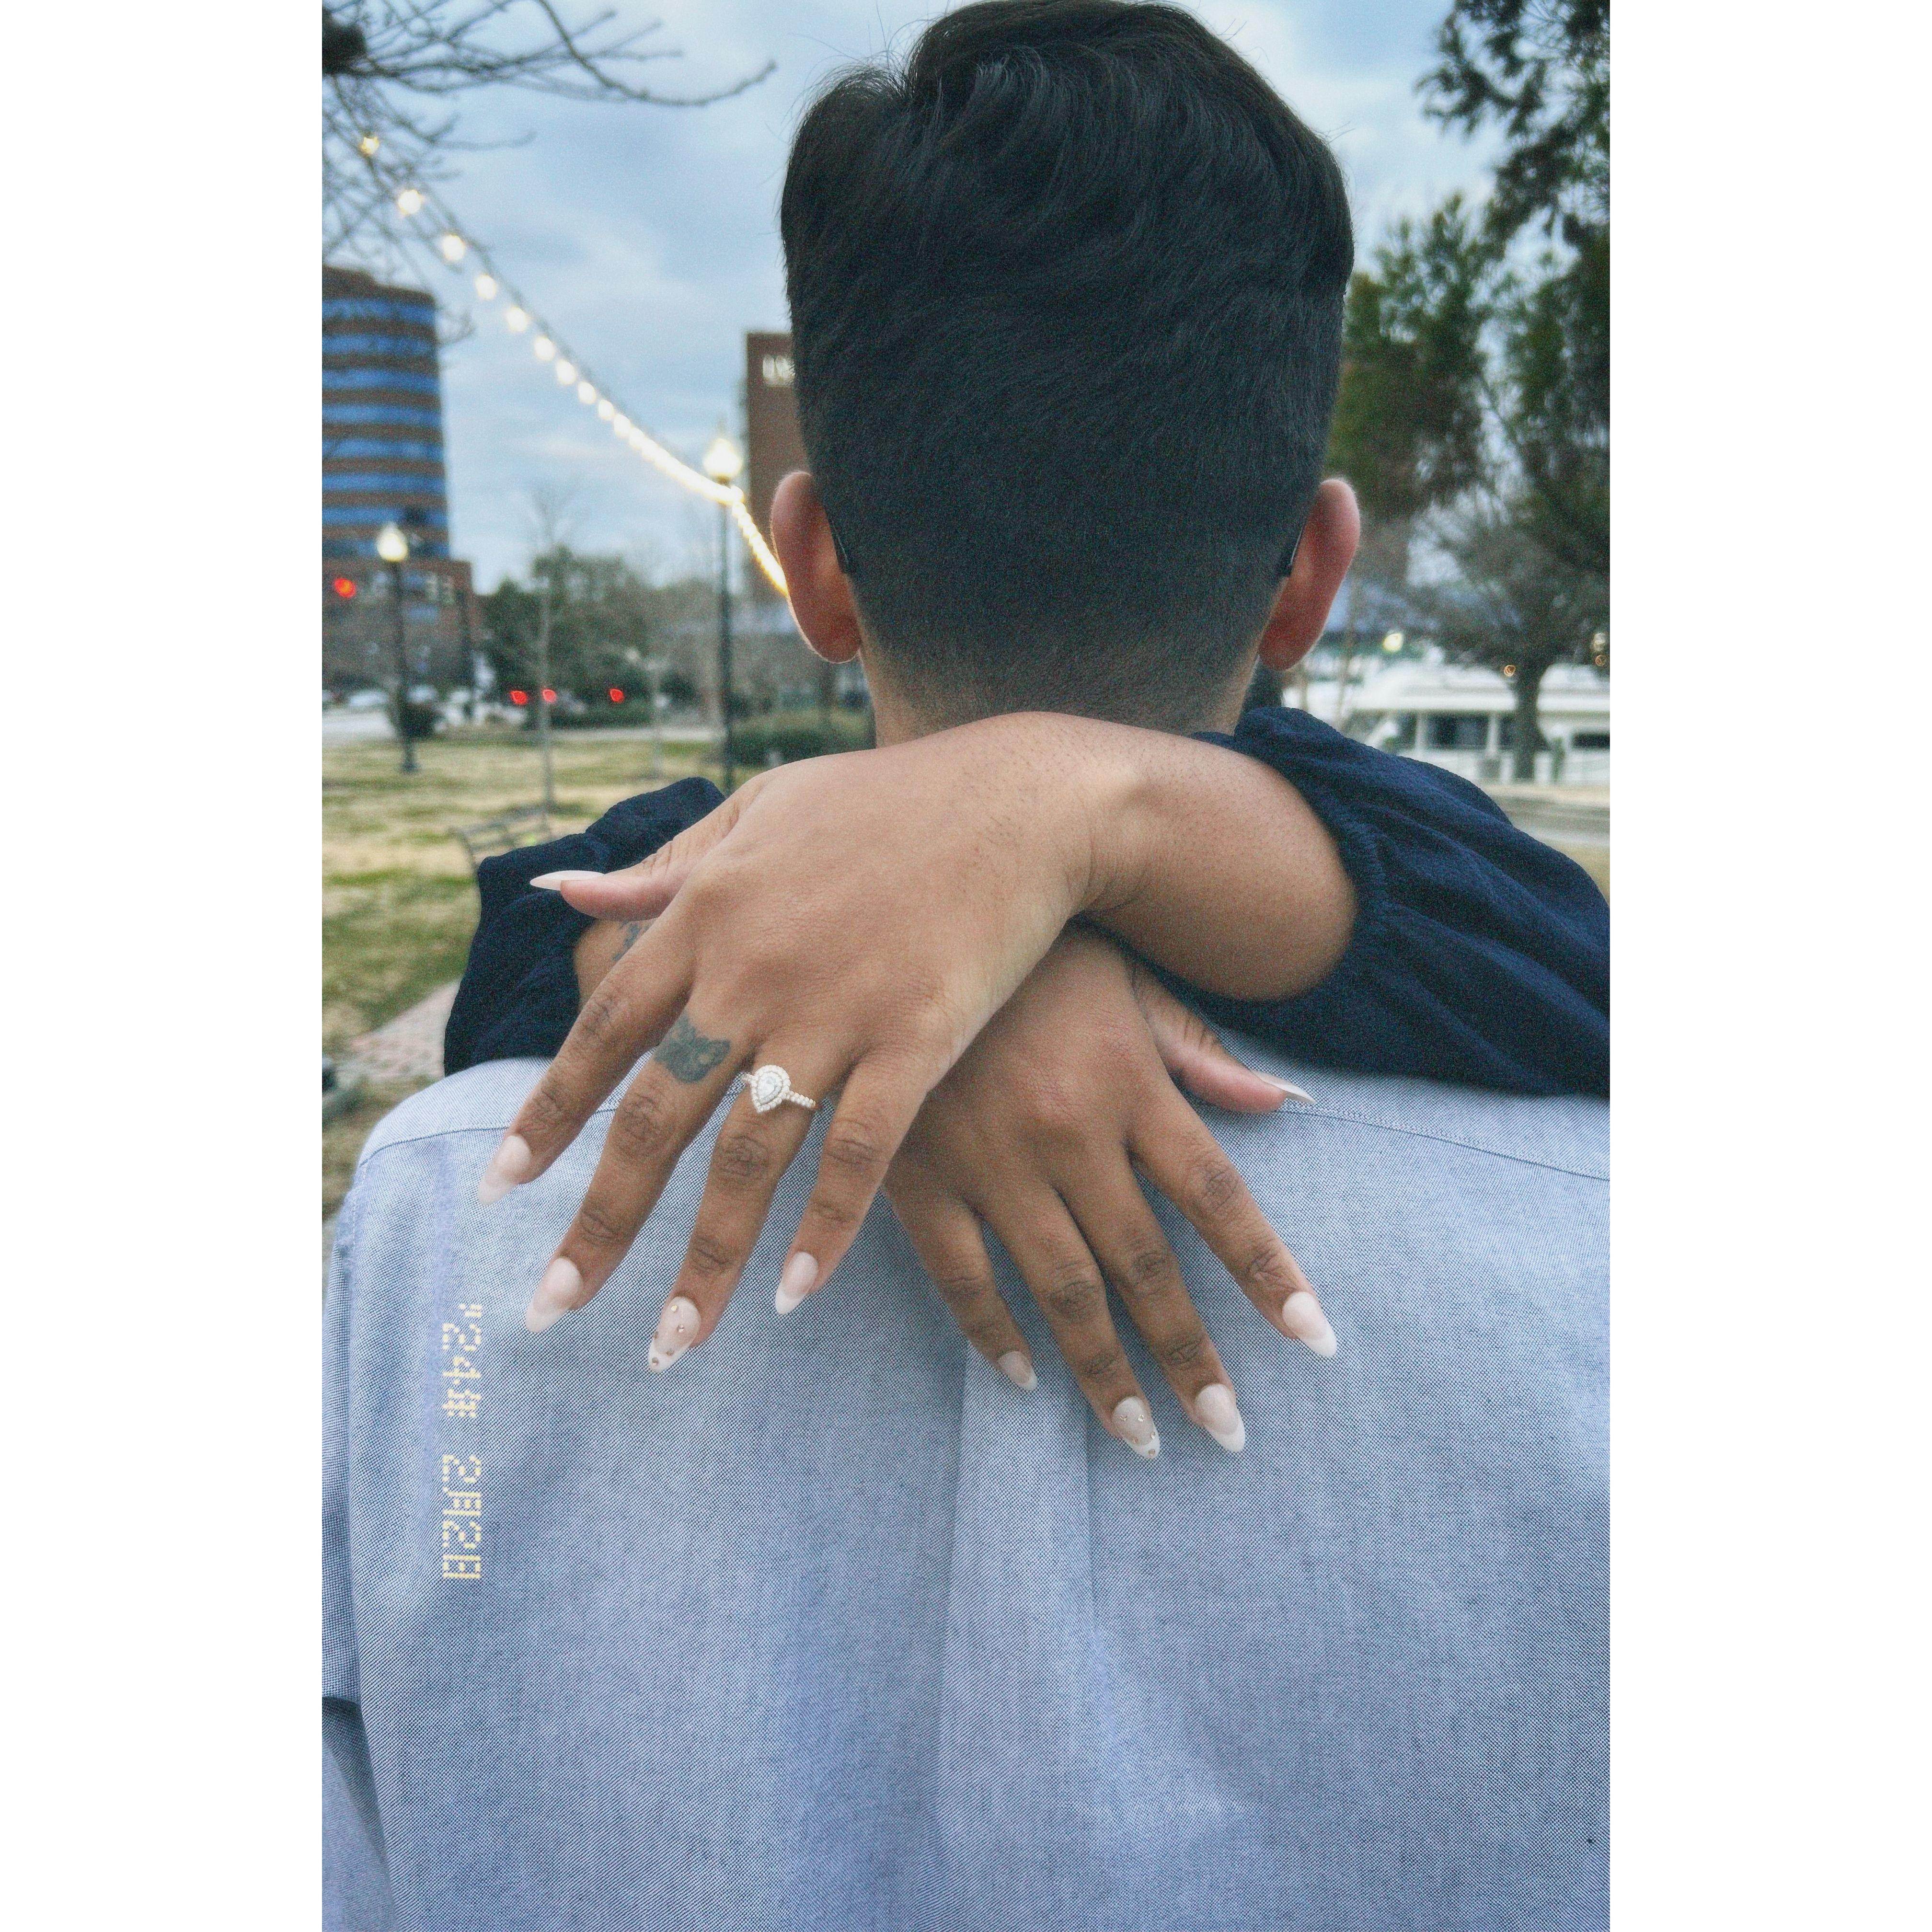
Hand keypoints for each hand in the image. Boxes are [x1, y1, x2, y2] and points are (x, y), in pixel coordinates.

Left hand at [482, 716, 1134, 1341]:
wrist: (1020, 799)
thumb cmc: (886, 803)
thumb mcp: (757, 810)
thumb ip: (661, 868)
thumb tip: (559, 893)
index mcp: (706, 915)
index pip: (604, 1033)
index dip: (549, 1115)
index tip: (500, 1189)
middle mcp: (752, 972)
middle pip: (657, 1117)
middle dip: (601, 1221)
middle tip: (552, 1306)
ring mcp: (835, 1010)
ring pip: (750, 1158)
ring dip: (705, 1260)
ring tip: (669, 1344)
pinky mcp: (917, 1040)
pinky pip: (860, 1154)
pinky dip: (827, 1226)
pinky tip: (795, 1295)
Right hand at [880, 928, 1335, 1457]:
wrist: (902, 908)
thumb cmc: (1029, 945)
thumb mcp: (1125, 979)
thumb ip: (1197, 1051)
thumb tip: (1283, 1107)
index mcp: (1129, 1084)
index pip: (1218, 1200)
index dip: (1269, 1274)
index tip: (1313, 1341)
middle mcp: (1070, 1133)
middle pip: (1146, 1265)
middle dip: (1190, 1355)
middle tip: (1226, 1428)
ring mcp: (991, 1160)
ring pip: (1062, 1287)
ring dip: (1104, 1369)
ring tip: (1142, 1435)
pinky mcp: (917, 1174)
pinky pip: (962, 1275)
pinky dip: (994, 1332)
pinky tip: (1025, 1378)